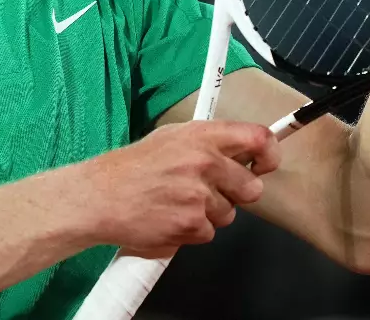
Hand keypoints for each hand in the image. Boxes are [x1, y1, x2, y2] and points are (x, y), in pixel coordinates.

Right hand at [78, 121, 280, 254]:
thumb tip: (242, 149)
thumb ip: (209, 142)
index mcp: (202, 136)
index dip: (269, 153)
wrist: (100, 196)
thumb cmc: (132, 168)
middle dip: (237, 193)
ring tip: (179, 203)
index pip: (257, 138)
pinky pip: (209, 233)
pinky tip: (171, 217)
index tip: (266, 163)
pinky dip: (193, 230)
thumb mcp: (171, 137)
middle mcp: (204, 162)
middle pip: (251, 186)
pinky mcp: (191, 224)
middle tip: (211, 191)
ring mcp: (198, 195)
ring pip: (229, 214)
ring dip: (210, 213)